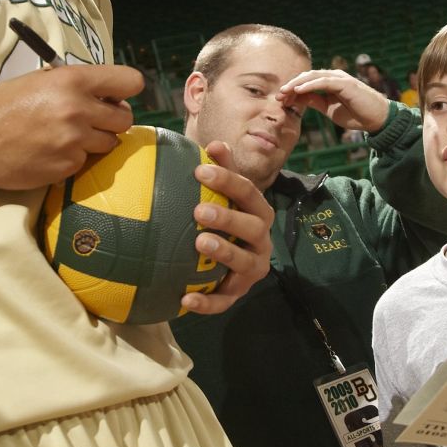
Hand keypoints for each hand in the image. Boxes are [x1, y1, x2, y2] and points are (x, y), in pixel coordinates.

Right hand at [0, 64, 143, 190]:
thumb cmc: (2, 106)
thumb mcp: (38, 79)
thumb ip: (73, 83)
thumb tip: (102, 90)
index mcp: (73, 80)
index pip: (130, 81)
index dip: (126, 90)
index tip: (116, 96)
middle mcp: (79, 109)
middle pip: (126, 118)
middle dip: (113, 119)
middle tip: (94, 120)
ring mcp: (75, 141)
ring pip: (110, 142)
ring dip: (95, 140)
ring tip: (68, 136)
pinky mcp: (69, 166)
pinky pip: (86, 161)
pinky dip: (74, 157)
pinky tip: (52, 151)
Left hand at [180, 140, 272, 315]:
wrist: (234, 262)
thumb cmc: (227, 218)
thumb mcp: (227, 195)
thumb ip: (223, 170)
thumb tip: (214, 143)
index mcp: (259, 212)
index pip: (248, 192)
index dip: (227, 180)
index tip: (200, 170)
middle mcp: (262, 240)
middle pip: (253, 227)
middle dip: (228, 218)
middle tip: (198, 211)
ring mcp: (253, 268)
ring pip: (245, 263)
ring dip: (224, 253)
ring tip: (199, 243)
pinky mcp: (238, 292)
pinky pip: (224, 301)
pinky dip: (207, 302)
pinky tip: (184, 300)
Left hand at [276, 69, 391, 132]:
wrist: (377, 119)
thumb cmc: (356, 114)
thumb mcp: (329, 109)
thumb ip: (316, 102)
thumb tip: (298, 99)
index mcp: (330, 83)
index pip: (307, 82)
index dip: (292, 90)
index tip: (280, 100)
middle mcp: (334, 77)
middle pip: (307, 77)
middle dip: (291, 85)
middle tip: (278, 96)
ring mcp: (340, 79)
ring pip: (313, 76)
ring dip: (297, 84)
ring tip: (284, 92)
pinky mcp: (345, 83)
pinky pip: (324, 82)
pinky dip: (310, 85)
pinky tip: (299, 91)